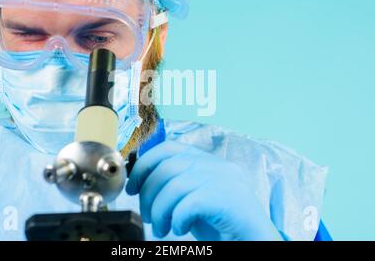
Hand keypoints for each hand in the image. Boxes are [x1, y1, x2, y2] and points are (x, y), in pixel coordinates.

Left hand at [126, 141, 281, 240]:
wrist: (255, 239)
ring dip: (160, 210)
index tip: (132, 187)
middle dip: (148, 194)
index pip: (169, 148)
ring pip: (175, 185)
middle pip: (167, 167)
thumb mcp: (194, 197)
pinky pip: (189, 203)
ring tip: (162, 227)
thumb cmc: (222, 222)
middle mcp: (217, 164)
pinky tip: (180, 228)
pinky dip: (177, 218)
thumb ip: (175, 183)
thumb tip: (140, 181)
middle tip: (148, 216)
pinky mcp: (228, 198)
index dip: (144, 165)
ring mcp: (224, 179)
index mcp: (208, 160)